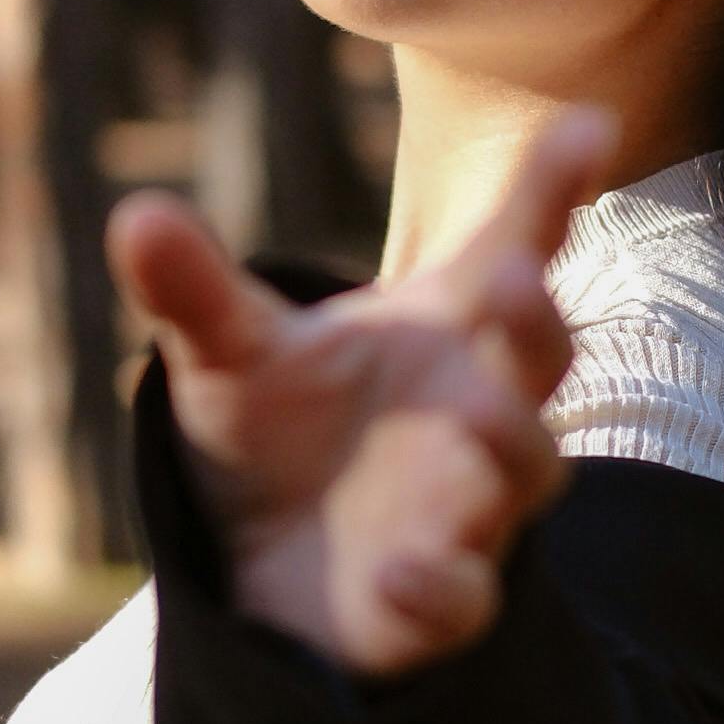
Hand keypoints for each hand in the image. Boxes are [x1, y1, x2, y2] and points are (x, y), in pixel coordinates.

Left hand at [106, 100, 617, 677]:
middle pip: (538, 358)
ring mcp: (470, 505)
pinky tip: (400, 573)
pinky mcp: (440, 599)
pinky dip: (442, 585)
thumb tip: (136, 212)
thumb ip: (201, 288)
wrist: (260, 565)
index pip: (512, 247)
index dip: (550, 188)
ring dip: (512, 440)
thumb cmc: (278, 435)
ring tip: (473, 411)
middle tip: (514, 279)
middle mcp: (479, 410)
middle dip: (535, 322)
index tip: (587, 124)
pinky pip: (465, 598)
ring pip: (527, 471)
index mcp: (446, 332)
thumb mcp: (235, 353)